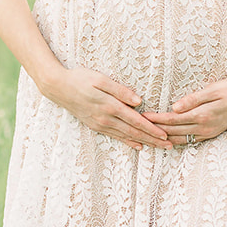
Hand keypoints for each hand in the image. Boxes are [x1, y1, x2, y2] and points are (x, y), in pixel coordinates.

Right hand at [47, 68, 171, 149]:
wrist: (57, 87)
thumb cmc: (80, 78)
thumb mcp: (100, 79)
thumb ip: (120, 90)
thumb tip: (138, 101)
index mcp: (109, 105)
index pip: (136, 120)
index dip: (151, 129)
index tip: (165, 135)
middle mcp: (105, 118)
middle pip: (134, 132)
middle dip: (153, 140)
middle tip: (169, 146)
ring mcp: (100, 124)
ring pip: (126, 136)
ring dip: (144, 142)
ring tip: (158, 147)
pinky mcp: (95, 126)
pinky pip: (115, 136)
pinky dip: (128, 142)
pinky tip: (138, 146)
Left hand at [144, 77, 226, 145]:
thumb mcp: (214, 89)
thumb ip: (194, 99)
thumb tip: (174, 107)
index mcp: (202, 115)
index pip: (172, 120)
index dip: (156, 119)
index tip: (141, 116)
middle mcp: (204, 128)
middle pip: (173, 132)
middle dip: (154, 130)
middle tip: (137, 127)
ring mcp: (207, 133)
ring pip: (179, 140)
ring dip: (163, 139)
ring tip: (147, 136)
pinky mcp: (210, 134)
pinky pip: (188, 141)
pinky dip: (175, 141)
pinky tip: (165, 139)